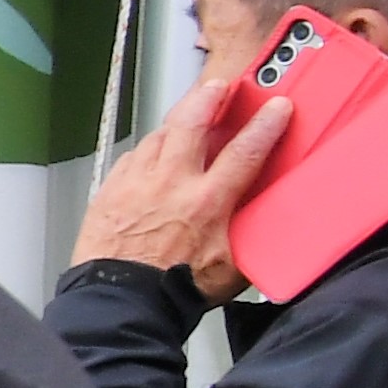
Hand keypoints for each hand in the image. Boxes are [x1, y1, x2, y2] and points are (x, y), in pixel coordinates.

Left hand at [69, 75, 287, 296]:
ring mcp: (137, 183)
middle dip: (209, 97)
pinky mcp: (111, 190)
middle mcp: (171, 184)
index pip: (245, 150)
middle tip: (220, 87)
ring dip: (176, 121)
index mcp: (207, 201)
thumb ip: (251, 235)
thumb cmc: (172, 289)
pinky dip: (148, 150)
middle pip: (192, 122)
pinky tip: (154, 153)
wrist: (119, 300)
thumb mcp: (232, 267)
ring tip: (189, 114)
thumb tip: (269, 222)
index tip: (276, 107)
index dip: (265, 124)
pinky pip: (133, 158)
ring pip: (159, 135)